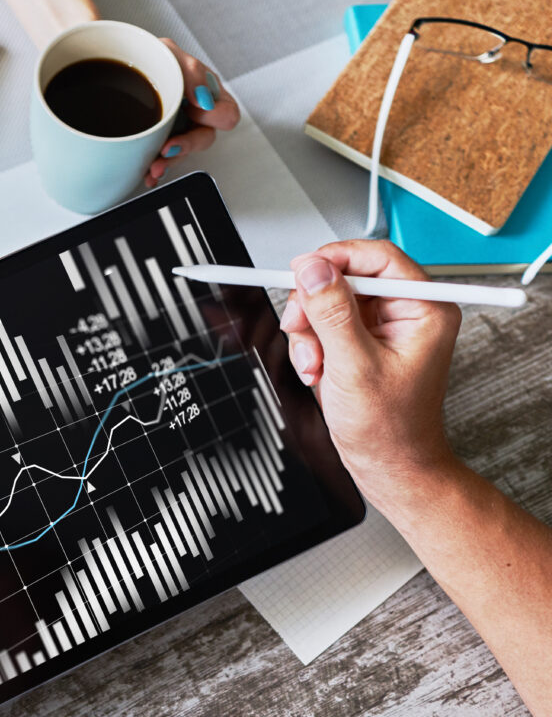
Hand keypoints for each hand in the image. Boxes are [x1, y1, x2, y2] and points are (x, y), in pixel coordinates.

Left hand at [145, 41, 240, 188]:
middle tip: (167, 147)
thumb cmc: (150, 55)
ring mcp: (178, 129)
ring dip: (168, 162)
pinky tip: (145, 173)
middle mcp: (196, 114)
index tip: (193, 111)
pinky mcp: (159, 141)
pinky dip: (153, 169)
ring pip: (181, 154)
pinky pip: (162, 160)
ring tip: (153, 167)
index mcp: (208, 93)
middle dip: (186, 146)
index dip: (214, 117)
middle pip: (204, 139)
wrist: (121, 64)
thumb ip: (191, 70)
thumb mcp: (170, 52)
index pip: (227, 114)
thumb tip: (204, 99)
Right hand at [279, 241, 461, 491]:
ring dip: (309, 333)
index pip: (377, 257)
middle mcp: (405, 312)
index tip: (302, 271)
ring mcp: (382, 327)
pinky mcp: (361, 341)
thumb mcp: (354, 365)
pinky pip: (323, 325)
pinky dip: (311, 347)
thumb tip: (313, 269)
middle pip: (345, 278)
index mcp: (423, 309)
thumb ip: (331, 312)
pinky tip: (318, 371)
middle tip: (300, 329)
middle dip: (314, 307)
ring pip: (327, 302)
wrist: (387, 465)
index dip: (335, 259)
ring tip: (315, 364)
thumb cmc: (390, 428)